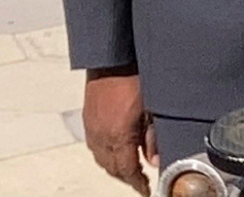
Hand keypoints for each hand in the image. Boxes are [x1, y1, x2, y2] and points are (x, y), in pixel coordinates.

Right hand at [83, 67, 154, 194]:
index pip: (127, 169)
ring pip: (101, 159)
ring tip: (129, 168)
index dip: (137, 183)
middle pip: (112, 168)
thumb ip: (153, 136)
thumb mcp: (153, 107)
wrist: (111, 59)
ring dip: (115, 167)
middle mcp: (102, 135)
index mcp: (119, 135)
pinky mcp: (88, 119)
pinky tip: (115, 150)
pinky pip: (94, 146)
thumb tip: (155, 159)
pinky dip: (105, 154)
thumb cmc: (135, 78)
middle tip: (140, 181)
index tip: (145, 190)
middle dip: (127, 177)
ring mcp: (93, 128)